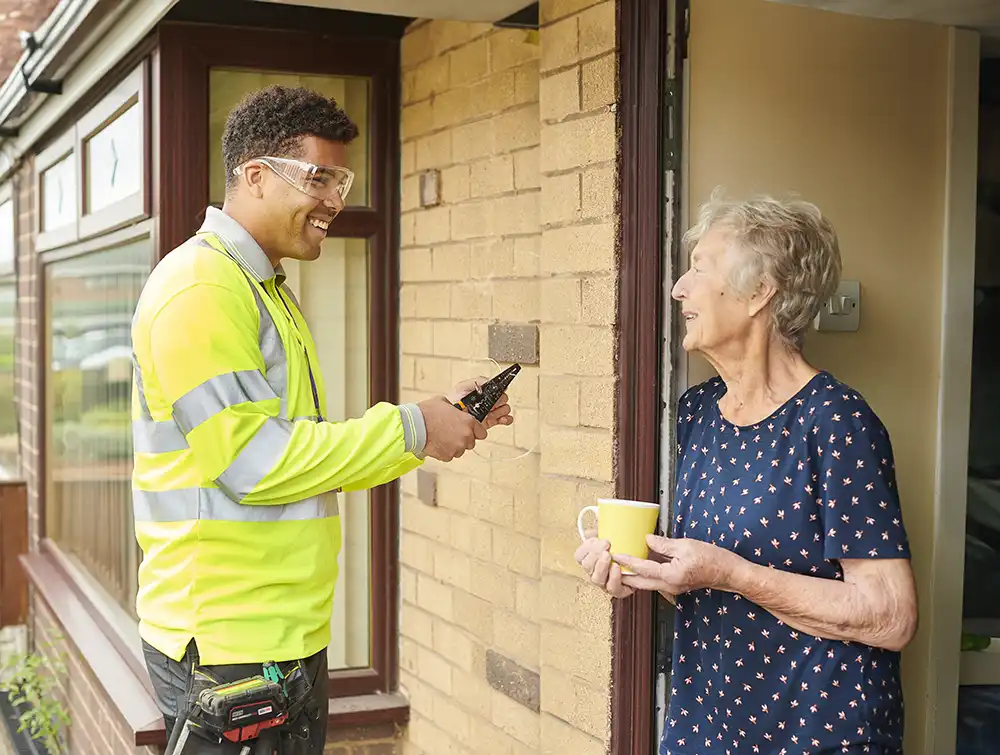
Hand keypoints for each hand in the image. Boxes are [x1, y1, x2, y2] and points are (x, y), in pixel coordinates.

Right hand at [417, 396, 486, 460]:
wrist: (414, 426)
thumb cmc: (427, 413)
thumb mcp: (444, 402)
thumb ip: (454, 408)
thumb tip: (453, 409)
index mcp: (468, 422)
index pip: (482, 433)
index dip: (475, 432)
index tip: (470, 431)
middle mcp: (466, 436)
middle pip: (471, 443)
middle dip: (463, 439)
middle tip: (451, 433)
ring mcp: (457, 448)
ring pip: (460, 450)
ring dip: (454, 446)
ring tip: (441, 438)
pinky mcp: (447, 456)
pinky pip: (449, 455)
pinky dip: (444, 452)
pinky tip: (436, 443)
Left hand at [448, 376, 513, 429]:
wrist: (448, 418)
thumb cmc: (453, 401)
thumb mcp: (463, 386)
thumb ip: (478, 381)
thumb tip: (491, 381)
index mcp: (483, 392)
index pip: (498, 389)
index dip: (499, 391)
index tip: (496, 394)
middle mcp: (488, 401)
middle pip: (503, 399)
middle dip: (500, 401)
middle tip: (491, 405)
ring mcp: (490, 412)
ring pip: (505, 409)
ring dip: (502, 411)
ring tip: (492, 413)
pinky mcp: (491, 422)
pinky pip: (505, 420)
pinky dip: (507, 419)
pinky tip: (502, 419)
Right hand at [574, 531, 634, 598]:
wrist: (645, 565)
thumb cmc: (627, 551)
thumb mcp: (614, 537)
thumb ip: (602, 531)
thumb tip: (592, 528)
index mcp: (592, 560)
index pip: (579, 556)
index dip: (585, 548)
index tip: (596, 539)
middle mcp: (596, 573)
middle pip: (586, 566)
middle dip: (594, 554)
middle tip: (605, 545)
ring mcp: (606, 584)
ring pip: (596, 579)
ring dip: (601, 566)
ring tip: (609, 556)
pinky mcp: (618, 591)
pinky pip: (612, 588)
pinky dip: (613, 578)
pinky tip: (616, 567)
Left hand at [615, 535, 737, 595]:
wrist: (728, 573)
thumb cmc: (712, 559)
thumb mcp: (686, 545)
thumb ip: (664, 544)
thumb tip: (647, 539)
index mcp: (670, 576)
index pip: (642, 568)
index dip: (627, 560)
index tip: (615, 554)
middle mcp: (669, 586)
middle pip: (639, 582)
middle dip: (623, 575)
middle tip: (610, 564)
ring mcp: (671, 588)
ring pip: (645, 584)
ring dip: (632, 575)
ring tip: (620, 564)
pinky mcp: (674, 585)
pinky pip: (654, 581)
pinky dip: (643, 574)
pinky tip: (638, 565)